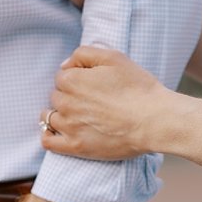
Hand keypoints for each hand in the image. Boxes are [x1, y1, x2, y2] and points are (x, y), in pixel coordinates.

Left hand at [46, 46, 173, 160]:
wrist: (154, 120)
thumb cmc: (138, 88)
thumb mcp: (114, 58)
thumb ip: (84, 54)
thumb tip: (65, 64)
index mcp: (72, 80)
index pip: (62, 76)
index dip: (76, 78)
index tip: (91, 84)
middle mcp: (65, 103)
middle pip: (56, 96)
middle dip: (68, 96)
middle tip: (90, 101)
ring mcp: (68, 126)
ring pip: (49, 117)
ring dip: (58, 114)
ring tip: (77, 116)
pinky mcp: (75, 146)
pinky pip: (48, 142)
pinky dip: (48, 135)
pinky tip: (58, 132)